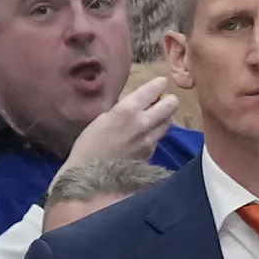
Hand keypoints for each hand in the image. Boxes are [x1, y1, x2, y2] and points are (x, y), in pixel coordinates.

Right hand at [61, 76, 177, 172]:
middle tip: (164, 100)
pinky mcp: (151, 155)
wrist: (92, 177)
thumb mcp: (102, 119)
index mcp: (127, 110)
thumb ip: (122, 110)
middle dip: (169, 100)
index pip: (153, 90)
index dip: (159, 84)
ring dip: (165, 117)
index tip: (161, 82)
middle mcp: (144, 123)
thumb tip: (136, 104)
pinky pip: (159, 138)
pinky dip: (156, 133)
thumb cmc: (88, 145)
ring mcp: (150, 141)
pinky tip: (147, 135)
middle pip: (170, 105)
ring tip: (157, 116)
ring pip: (168, 122)